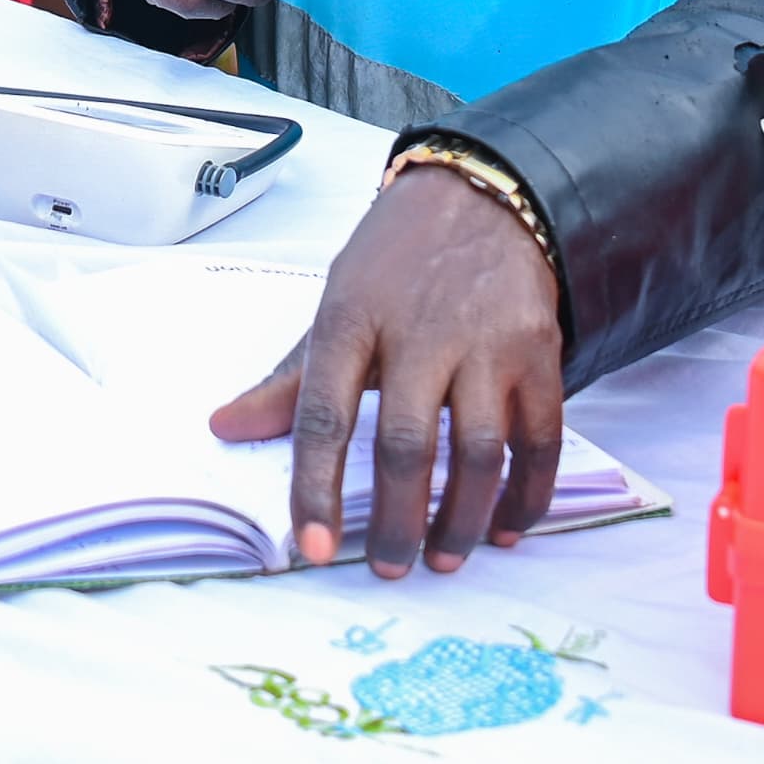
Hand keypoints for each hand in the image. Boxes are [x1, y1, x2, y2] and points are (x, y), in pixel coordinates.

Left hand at [212, 165, 564, 576]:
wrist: (480, 195)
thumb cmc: (393, 262)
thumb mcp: (334, 303)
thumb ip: (290, 378)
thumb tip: (224, 429)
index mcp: (351, 319)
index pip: (324, 413)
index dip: (316, 486)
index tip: (314, 547)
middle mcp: (420, 332)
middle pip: (408, 445)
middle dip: (397, 521)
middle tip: (388, 568)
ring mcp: (486, 343)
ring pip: (479, 452)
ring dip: (462, 520)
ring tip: (443, 559)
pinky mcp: (540, 351)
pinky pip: (540, 439)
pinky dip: (526, 494)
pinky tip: (506, 528)